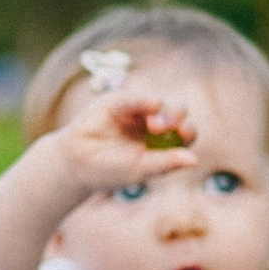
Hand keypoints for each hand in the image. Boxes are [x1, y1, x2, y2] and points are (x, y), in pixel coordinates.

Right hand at [40, 89, 199, 202]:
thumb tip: (194, 160)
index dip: (188, 131)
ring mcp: (136, 112)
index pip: (184, 133)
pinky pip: (135, 97)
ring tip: (156, 125)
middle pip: (176, 112)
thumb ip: (164, 163)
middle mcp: (152, 125)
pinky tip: (152, 104)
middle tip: (168, 127)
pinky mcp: (118, 102)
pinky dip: (144, 100)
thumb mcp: (138, 170)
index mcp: (162, 144)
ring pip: (160, 102)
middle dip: (177, 116)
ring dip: (163, 110)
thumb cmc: (108, 171)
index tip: (184, 133)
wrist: (74, 163)